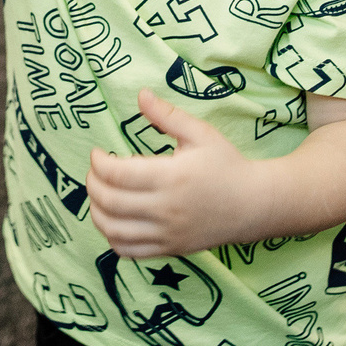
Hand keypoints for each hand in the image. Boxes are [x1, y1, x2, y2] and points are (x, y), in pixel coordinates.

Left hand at [88, 90, 256, 257]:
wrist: (253, 204)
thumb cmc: (226, 164)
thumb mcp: (200, 133)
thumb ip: (167, 115)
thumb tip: (140, 94)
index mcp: (172, 177)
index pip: (117, 174)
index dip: (98, 163)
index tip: (97, 153)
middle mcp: (166, 209)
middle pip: (109, 202)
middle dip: (92, 184)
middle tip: (95, 171)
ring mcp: (167, 233)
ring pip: (113, 230)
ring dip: (96, 212)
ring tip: (99, 195)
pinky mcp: (170, 249)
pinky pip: (129, 251)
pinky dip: (112, 237)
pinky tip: (114, 220)